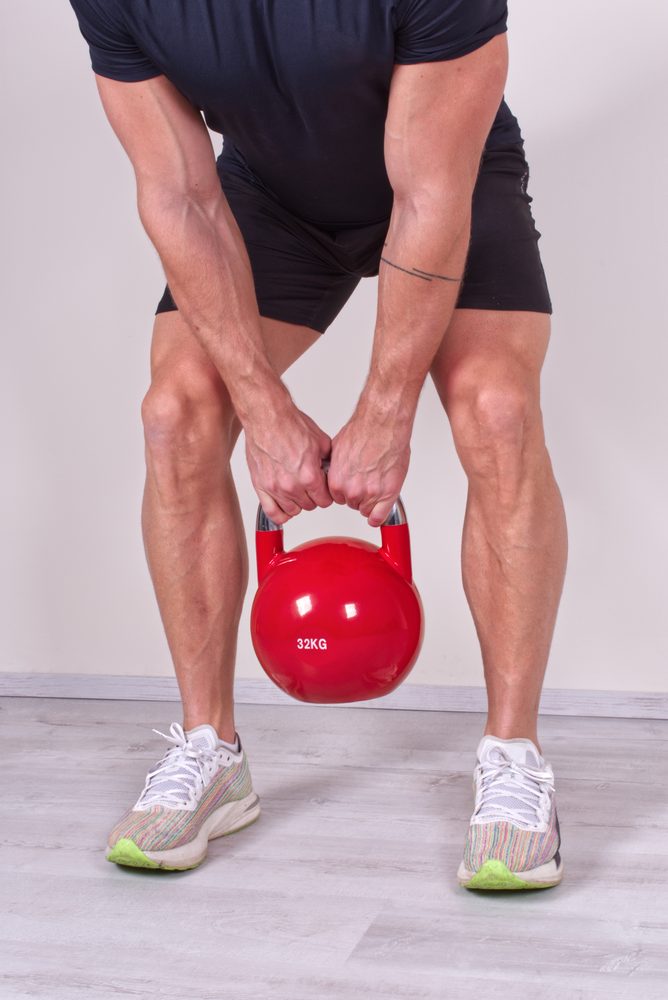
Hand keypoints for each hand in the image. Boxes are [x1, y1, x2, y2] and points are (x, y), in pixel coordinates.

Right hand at [245, 406, 332, 524]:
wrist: (267, 417)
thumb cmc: (289, 425)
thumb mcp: (321, 441)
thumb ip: (328, 461)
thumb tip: (332, 470)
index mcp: (309, 476)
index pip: (325, 501)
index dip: (327, 494)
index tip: (324, 489)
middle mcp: (291, 485)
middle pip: (310, 506)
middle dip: (313, 496)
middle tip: (310, 485)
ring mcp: (274, 487)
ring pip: (292, 511)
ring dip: (297, 503)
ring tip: (297, 491)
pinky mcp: (260, 486)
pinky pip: (272, 512)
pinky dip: (280, 513)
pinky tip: (285, 506)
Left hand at [327, 412, 410, 526]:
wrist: (382, 425)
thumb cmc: (364, 431)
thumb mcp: (337, 449)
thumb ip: (336, 467)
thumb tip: (334, 471)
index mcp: (337, 481)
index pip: (337, 498)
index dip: (345, 490)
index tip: (350, 485)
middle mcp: (352, 490)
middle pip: (351, 503)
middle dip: (358, 493)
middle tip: (366, 479)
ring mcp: (371, 493)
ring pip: (366, 509)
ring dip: (370, 500)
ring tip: (375, 483)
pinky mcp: (388, 494)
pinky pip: (379, 517)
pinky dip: (378, 517)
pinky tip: (378, 513)